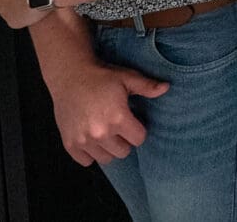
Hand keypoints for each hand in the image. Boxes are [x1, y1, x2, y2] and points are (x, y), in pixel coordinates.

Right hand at [45, 60, 168, 165]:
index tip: (132, 121)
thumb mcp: (127, 78)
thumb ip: (148, 86)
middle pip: (124, 152)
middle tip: (118, 127)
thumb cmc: (101, 76)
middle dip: (124, 141)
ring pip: (106, 159)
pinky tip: (91, 139)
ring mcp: (83, 141)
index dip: (138, 130)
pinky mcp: (69, 144)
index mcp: (118, 118)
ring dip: (108, 149)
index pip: (139, 139)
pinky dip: (90, 154)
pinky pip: (86, 161)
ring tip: (105, 133)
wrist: (69, 75)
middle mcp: (100, 133)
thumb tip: (167, 88)